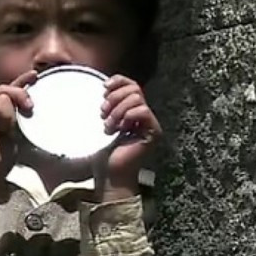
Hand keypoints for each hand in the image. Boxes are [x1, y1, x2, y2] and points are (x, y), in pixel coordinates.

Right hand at [0, 70, 36, 208]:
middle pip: (5, 88)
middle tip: (31, 107)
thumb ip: (19, 120)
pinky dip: (7, 116)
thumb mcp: (15, 135)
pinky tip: (4, 130)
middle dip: (21, 92)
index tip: (35, 76)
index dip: (21, 82)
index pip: (7, 91)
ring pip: (3, 94)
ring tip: (11, 129)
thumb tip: (32, 109)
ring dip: (14, 111)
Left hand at [95, 75, 161, 201]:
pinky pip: (143, 111)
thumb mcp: (102, 124)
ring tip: (108, 126)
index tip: (103, 88)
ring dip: (117, 110)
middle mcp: (143, 115)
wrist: (110, 174)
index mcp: (132, 110)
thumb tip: (104, 85)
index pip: (131, 84)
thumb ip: (108, 106)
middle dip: (115, 97)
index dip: (118, 81)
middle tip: (102, 113)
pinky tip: (119, 129)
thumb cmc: (104, 154)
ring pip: (136, 98)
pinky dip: (127, 116)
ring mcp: (150, 123)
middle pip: (134, 88)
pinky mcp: (153, 131)